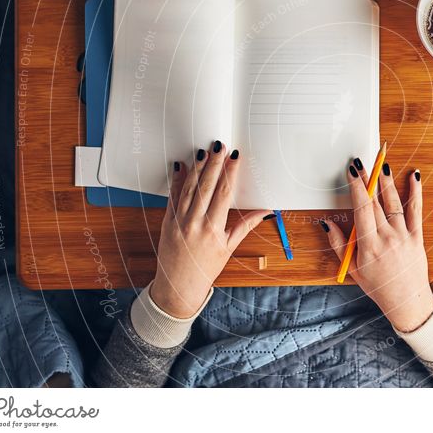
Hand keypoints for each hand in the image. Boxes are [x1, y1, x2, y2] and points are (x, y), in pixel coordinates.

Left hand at [150, 141, 271, 317]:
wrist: (178, 287)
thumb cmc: (206, 269)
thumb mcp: (229, 248)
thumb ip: (246, 226)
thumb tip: (265, 211)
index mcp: (214, 229)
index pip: (224, 194)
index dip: (230, 173)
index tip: (234, 157)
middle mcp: (195, 223)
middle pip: (207, 186)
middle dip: (214, 163)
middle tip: (219, 145)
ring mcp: (179, 221)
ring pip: (190, 188)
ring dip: (197, 167)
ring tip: (204, 151)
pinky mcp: (167, 221)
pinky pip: (173, 196)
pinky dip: (177, 180)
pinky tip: (181, 166)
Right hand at [322, 161, 432, 331]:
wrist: (407, 301)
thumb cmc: (378, 286)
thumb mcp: (352, 269)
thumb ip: (339, 245)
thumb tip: (327, 223)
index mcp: (369, 247)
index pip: (361, 210)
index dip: (356, 188)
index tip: (352, 172)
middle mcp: (387, 239)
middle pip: (376, 203)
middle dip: (368, 180)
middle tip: (362, 162)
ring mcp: (404, 236)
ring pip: (394, 203)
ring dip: (387, 182)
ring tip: (382, 165)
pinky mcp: (417, 237)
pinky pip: (416, 211)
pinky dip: (415, 192)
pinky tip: (414, 177)